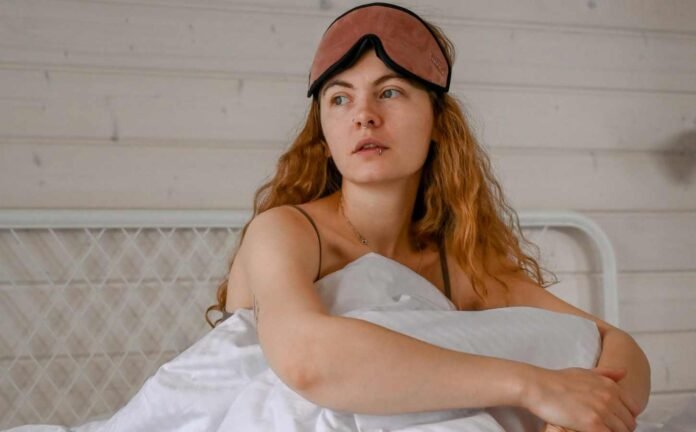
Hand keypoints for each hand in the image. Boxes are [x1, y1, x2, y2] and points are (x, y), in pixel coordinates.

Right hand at [522, 366, 639, 431]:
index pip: (633, 408)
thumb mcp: (584, 372)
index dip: (624, 416)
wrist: (538, 386)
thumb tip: (625, 371)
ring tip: (595, 429)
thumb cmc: (558, 380)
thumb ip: (606, 373)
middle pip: (629, 423)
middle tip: (601, 427)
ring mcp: (602, 411)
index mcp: (610, 385)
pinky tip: (589, 431)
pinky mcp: (592, 424)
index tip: (611, 419)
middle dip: (619, 428)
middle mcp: (610, 397)